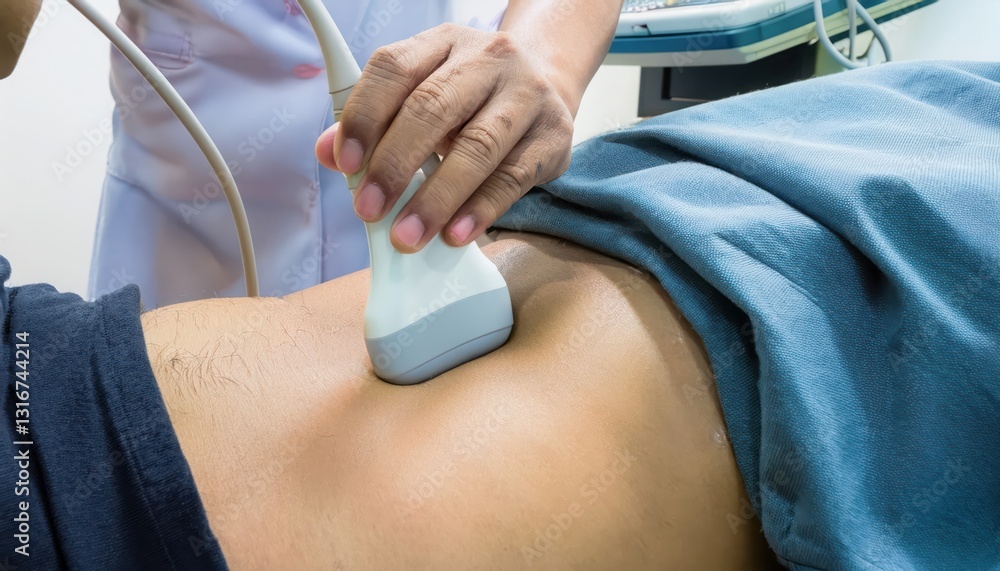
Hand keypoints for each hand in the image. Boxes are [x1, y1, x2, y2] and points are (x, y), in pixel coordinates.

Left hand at [315, 23, 574, 252]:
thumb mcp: (423, 92)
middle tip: (369, 209)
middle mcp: (488, 60)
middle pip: (433, 108)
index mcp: (443, 42)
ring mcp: (527, 95)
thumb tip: (329, 154)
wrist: (547, 86)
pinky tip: (455, 233)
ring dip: (437, 198)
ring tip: (408, 235)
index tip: (345, 163)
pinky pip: (512, 178)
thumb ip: (376, 121)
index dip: (365, 116)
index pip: (394, 68)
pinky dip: (480, 210)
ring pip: (477, 147)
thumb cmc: (472, 98)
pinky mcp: (553, 137)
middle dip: (395, 164)